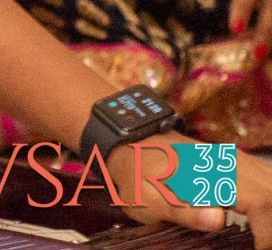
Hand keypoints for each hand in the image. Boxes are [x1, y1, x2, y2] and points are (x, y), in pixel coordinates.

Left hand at [107, 135, 271, 246]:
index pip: (262, 201)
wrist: (129, 146)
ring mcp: (233, 159)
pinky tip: (257, 218)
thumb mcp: (148, 200)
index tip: (257, 249)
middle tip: (259, 243)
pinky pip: (264, 177)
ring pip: (271, 182)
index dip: (267, 231)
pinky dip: (267, 199)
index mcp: (211, 173)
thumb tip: (218, 220)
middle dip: (271, 224)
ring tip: (259, 234)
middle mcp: (228, 163)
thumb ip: (183, 211)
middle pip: (271, 192)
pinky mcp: (233, 162)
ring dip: (271, 210)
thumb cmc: (137, 177)